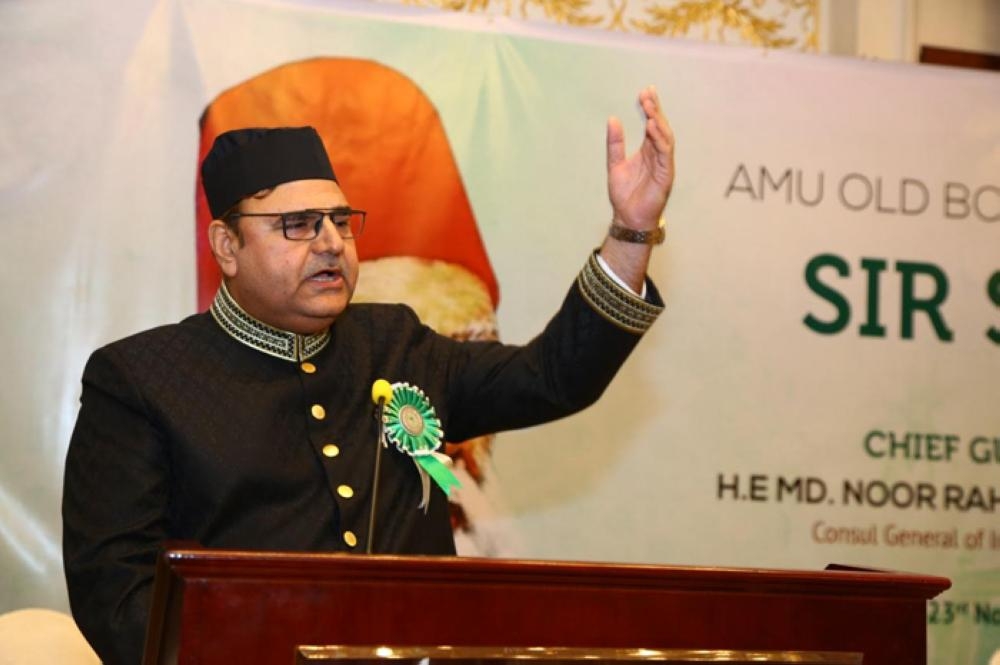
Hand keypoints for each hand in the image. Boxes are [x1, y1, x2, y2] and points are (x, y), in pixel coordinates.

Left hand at [606, 86, 674, 229]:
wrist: (627, 217)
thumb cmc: (624, 195)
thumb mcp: (614, 164)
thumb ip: (615, 143)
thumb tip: (612, 119)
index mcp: (647, 151)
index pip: (651, 124)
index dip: (650, 108)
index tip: (645, 91)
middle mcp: (657, 155)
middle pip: (660, 127)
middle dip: (655, 110)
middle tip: (647, 94)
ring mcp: (663, 164)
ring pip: (665, 138)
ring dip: (658, 122)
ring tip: (649, 109)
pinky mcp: (666, 174)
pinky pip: (665, 153)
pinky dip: (660, 140)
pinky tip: (652, 128)